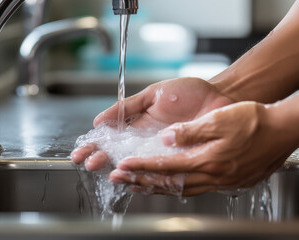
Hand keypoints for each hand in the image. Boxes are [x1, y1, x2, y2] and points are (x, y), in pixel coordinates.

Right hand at [72, 77, 233, 169]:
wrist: (218, 98)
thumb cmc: (188, 93)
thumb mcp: (153, 94)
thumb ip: (127, 106)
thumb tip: (99, 120)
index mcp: (137, 126)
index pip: (109, 139)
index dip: (94, 146)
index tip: (80, 152)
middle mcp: (146, 143)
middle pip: (118, 155)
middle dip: (101, 160)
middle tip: (88, 164)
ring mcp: (161, 153)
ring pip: (136, 166)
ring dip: (122, 171)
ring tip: (109, 173)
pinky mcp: (178, 162)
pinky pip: (160, 173)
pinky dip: (147, 178)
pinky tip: (134, 180)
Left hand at [109, 102, 298, 195]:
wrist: (284, 129)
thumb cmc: (255, 120)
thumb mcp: (220, 119)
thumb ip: (191, 131)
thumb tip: (166, 139)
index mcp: (209, 160)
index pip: (167, 166)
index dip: (143, 166)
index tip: (124, 165)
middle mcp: (213, 176)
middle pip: (170, 183)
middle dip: (142, 180)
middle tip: (120, 179)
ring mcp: (222, 181)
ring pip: (181, 189)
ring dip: (157, 187)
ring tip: (137, 185)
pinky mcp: (229, 182)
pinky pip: (196, 189)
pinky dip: (177, 188)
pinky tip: (169, 185)